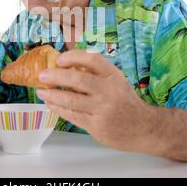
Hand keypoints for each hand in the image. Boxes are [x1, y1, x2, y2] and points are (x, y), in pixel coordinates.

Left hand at [36, 50, 154, 151]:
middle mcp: (108, 90)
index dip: (73, 57)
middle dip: (56, 76)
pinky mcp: (96, 125)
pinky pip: (72, 115)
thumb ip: (96, 74)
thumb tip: (66, 66)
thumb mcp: (116, 82)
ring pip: (71, 99)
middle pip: (77, 79)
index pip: (92, 59)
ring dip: (52, 94)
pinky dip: (58, 109)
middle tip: (42, 75)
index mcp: (113, 75)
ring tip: (41, 91)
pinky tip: (50, 104)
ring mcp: (102, 109)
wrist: (145, 128)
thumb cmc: (126, 102)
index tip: (59, 59)